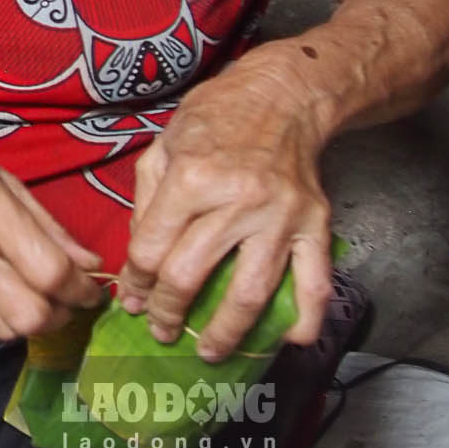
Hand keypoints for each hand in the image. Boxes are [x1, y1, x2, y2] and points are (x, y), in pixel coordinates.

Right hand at [0, 123, 106, 341]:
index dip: (82, 288)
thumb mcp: (3, 179)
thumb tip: (88, 264)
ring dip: (31, 319)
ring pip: (4, 329)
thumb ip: (48, 227)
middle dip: (61, 314)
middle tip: (70, 298)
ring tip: (39, 294)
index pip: (49, 274)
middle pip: (29, 317)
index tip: (92, 287)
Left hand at [115, 48, 334, 359]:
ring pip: (249, 291)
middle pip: (191, 275)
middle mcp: (237, 200)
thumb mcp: (164, 147)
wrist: (284, 96)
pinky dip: (306, 319)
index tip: (132, 300)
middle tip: (162, 330)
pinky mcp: (316, 225)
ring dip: (226, 332)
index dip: (136, 284)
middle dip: (168, 312)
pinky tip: (288, 341)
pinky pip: (315, 282)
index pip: (153, 250)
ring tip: (209, 351)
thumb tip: (139, 261)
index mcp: (192, 178)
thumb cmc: (217, 118)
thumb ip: (147, 203)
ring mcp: (281, 217)